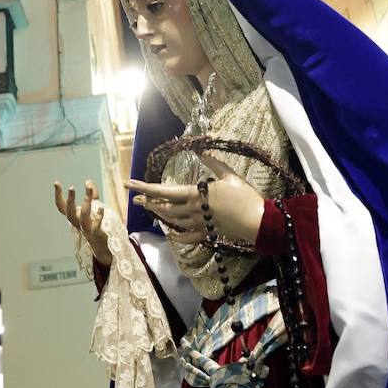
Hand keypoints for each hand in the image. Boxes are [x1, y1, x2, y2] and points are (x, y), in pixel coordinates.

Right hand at [54, 180, 111, 266]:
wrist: (101, 243)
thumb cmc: (94, 222)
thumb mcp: (93, 206)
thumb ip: (91, 194)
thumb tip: (88, 181)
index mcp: (73, 216)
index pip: (61, 206)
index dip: (57, 195)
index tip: (56, 182)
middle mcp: (77, 223)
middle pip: (70, 213)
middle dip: (70, 200)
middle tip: (71, 187)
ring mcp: (86, 229)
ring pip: (83, 217)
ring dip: (86, 204)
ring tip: (89, 190)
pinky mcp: (96, 233)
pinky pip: (96, 226)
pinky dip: (98, 218)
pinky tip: (102, 209)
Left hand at [125, 155, 265, 245]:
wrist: (257, 221)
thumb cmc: (245, 196)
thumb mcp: (229, 175)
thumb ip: (214, 163)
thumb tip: (202, 150)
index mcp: (195, 194)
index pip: (164, 191)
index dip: (145, 188)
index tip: (129, 184)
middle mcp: (193, 210)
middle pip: (165, 207)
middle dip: (149, 202)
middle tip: (136, 198)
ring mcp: (199, 223)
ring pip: (173, 221)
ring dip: (160, 214)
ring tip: (151, 209)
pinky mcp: (208, 232)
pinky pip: (187, 236)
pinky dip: (177, 236)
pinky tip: (171, 234)